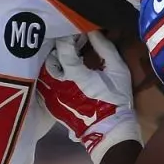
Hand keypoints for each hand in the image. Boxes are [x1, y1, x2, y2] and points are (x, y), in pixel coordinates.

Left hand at [39, 31, 141, 163]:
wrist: (108, 131)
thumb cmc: (116, 100)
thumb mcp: (118, 70)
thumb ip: (105, 48)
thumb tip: (93, 32)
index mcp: (74, 74)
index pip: (63, 47)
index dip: (69, 37)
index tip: (77, 32)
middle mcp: (57, 83)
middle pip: (49, 59)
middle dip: (59, 50)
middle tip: (71, 45)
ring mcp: (52, 95)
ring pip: (45, 72)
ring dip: (55, 63)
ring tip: (67, 60)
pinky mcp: (51, 104)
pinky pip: (46, 85)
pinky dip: (53, 76)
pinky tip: (64, 74)